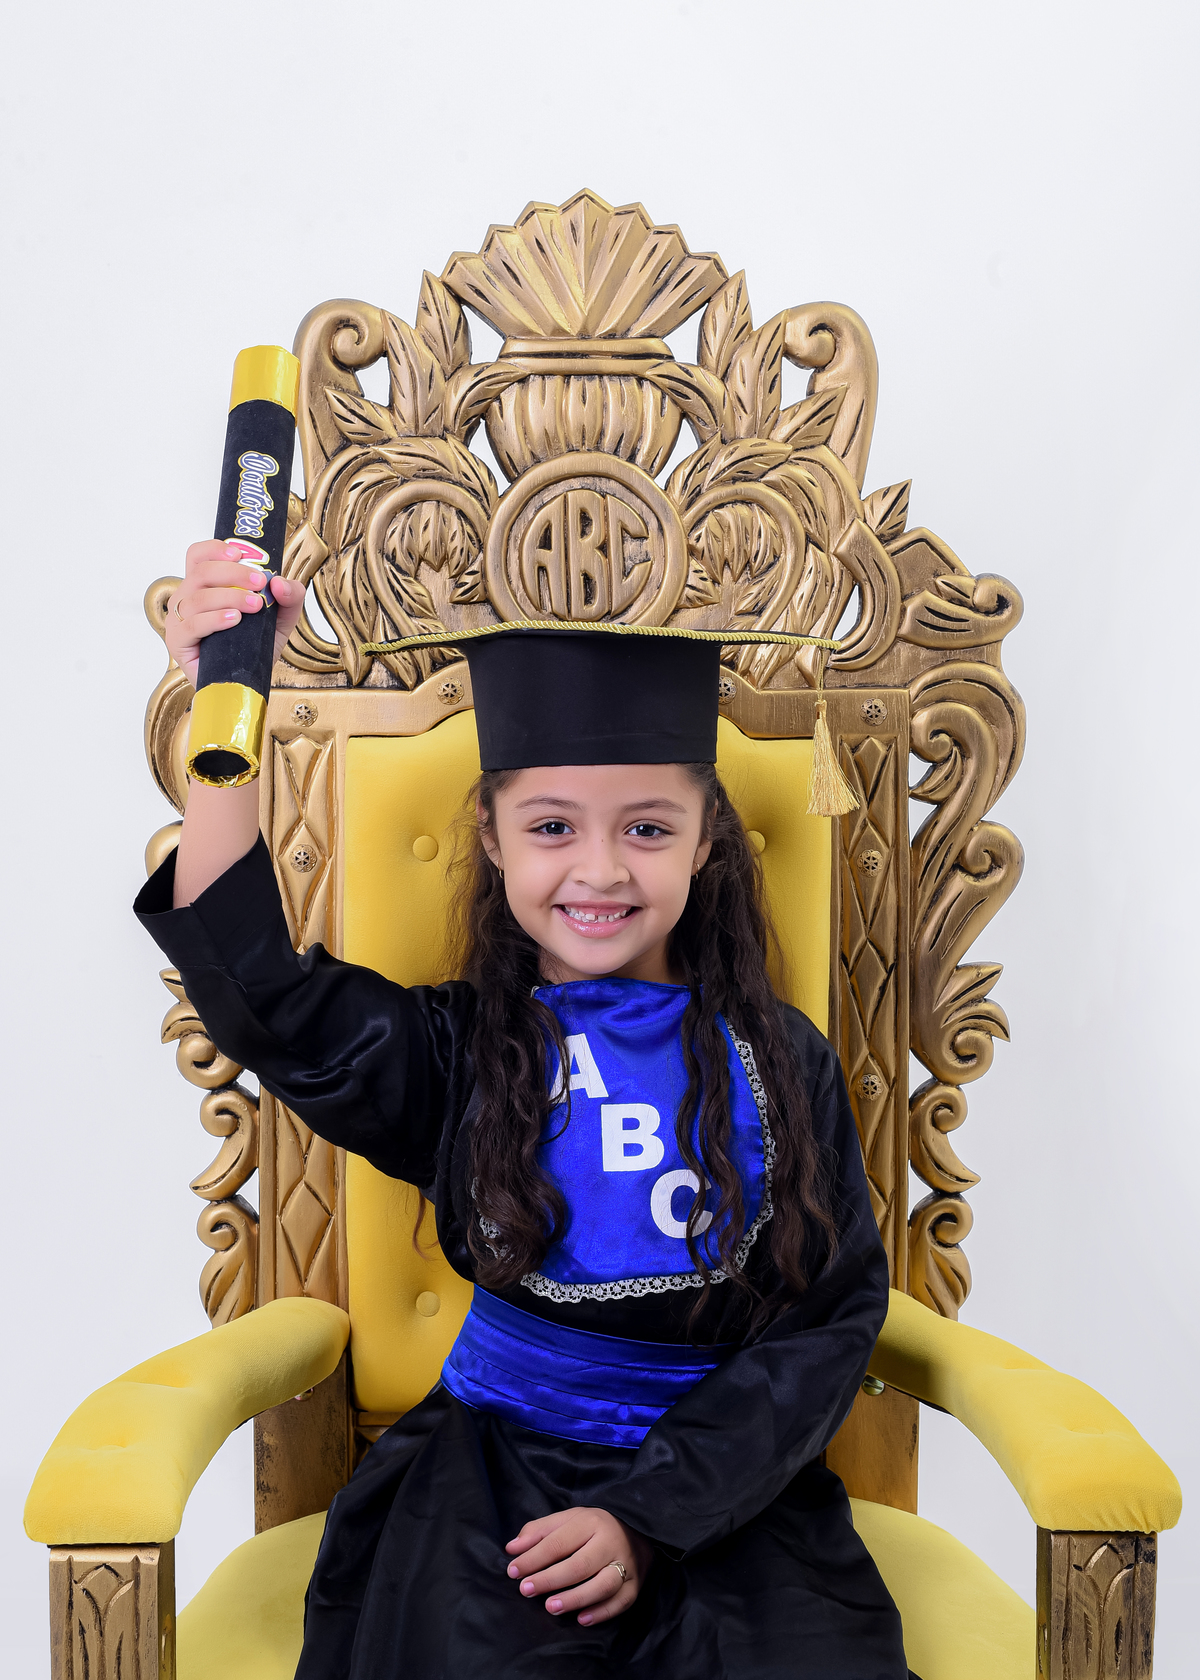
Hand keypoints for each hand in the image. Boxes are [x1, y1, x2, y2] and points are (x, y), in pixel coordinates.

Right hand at [165, 539, 306, 688]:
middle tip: (260, 582)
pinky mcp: (179, 642)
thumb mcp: (280, 618)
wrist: (245, 683)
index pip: (199, 555)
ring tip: (255, 605)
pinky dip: (215, 618)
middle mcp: (188, 598)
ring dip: (230, 596)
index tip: (240, 553)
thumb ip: (289, 598)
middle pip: (202, 572)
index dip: (215, 549)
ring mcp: (180, 619)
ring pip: (198, 597)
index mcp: (205, 586)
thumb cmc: (253, 647)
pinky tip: (234, 619)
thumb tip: (280, 582)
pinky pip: (193, 624)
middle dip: (234, 573)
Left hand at [505, 1506, 652, 1626]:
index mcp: (591, 1522)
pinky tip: (581, 1619)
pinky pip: (620, 1602)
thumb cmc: (593, 1528)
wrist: (637, 1532)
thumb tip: (512, 1548)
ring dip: (575, 1599)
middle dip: (550, 1579)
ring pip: (602, 1585)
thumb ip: (538, 1531)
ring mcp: (626, 1565)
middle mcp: (611, 1542)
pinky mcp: (635, 1585)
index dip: (533, 1558)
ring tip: (550, 1607)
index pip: (559, 1542)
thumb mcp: (567, 1520)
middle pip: (580, 1565)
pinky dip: (601, 1613)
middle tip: (526, 1591)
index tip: (513, 1571)